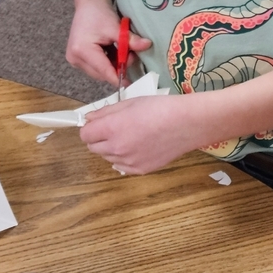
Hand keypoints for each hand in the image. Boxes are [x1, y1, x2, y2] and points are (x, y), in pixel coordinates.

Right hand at [66, 1, 150, 84]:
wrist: (89, 5)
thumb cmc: (99, 13)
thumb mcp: (116, 27)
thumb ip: (130, 40)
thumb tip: (147, 45)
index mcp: (82, 50)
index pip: (104, 70)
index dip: (118, 77)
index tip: (131, 84)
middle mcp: (75, 58)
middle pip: (101, 74)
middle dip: (118, 68)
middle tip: (131, 55)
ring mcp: (74, 59)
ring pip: (100, 72)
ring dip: (113, 65)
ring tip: (122, 51)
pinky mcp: (77, 58)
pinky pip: (96, 67)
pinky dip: (107, 62)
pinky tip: (113, 52)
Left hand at [80, 94, 204, 173]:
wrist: (187, 123)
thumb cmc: (160, 108)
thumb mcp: (130, 103)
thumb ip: (105, 112)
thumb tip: (89, 119)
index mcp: (112, 128)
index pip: (85, 134)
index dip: (90, 128)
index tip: (99, 124)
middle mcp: (117, 148)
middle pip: (93, 148)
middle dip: (99, 138)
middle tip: (115, 129)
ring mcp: (129, 162)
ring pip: (108, 158)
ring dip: (112, 149)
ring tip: (131, 137)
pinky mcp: (141, 170)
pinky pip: (122, 167)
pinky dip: (125, 158)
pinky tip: (138, 147)